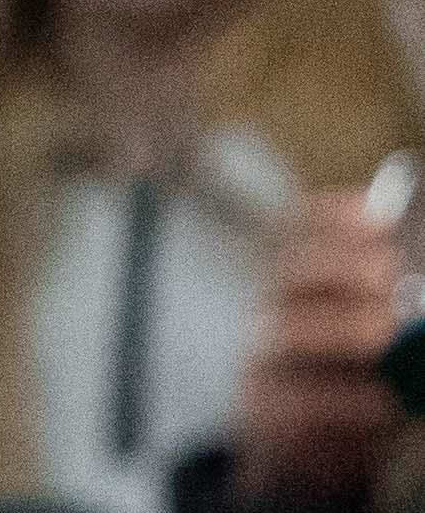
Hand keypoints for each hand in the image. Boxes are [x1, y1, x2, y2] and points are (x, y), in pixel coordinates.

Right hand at [235, 187, 411, 503]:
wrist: (314, 458)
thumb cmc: (358, 385)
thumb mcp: (378, 338)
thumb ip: (397, 309)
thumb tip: (420, 290)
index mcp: (301, 284)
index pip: (300, 231)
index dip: (332, 217)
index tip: (374, 213)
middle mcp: (274, 310)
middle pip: (290, 269)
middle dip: (338, 264)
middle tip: (386, 272)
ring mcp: (263, 360)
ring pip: (286, 329)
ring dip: (342, 326)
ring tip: (387, 332)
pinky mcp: (264, 411)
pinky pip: (297, 400)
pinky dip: (346, 400)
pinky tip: (385, 399)